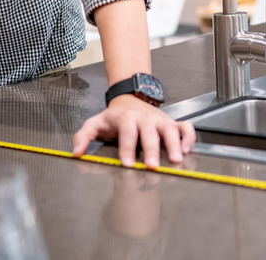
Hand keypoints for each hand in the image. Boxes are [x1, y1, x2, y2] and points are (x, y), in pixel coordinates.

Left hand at [73, 95, 195, 168]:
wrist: (129, 98)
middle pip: (149, 133)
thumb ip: (83, 137)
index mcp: (126, 118)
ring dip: (174, 144)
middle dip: (152, 150)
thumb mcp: (95, 123)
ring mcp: (160, 120)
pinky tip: (187, 150)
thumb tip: (76, 154)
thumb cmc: (114, 116)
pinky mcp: (171, 122)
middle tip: (152, 166)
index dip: (127, 148)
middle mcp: (145, 118)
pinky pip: (185, 128)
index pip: (127, 133)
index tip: (127, 164)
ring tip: (176, 160)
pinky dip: (188, 138)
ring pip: (170, 130)